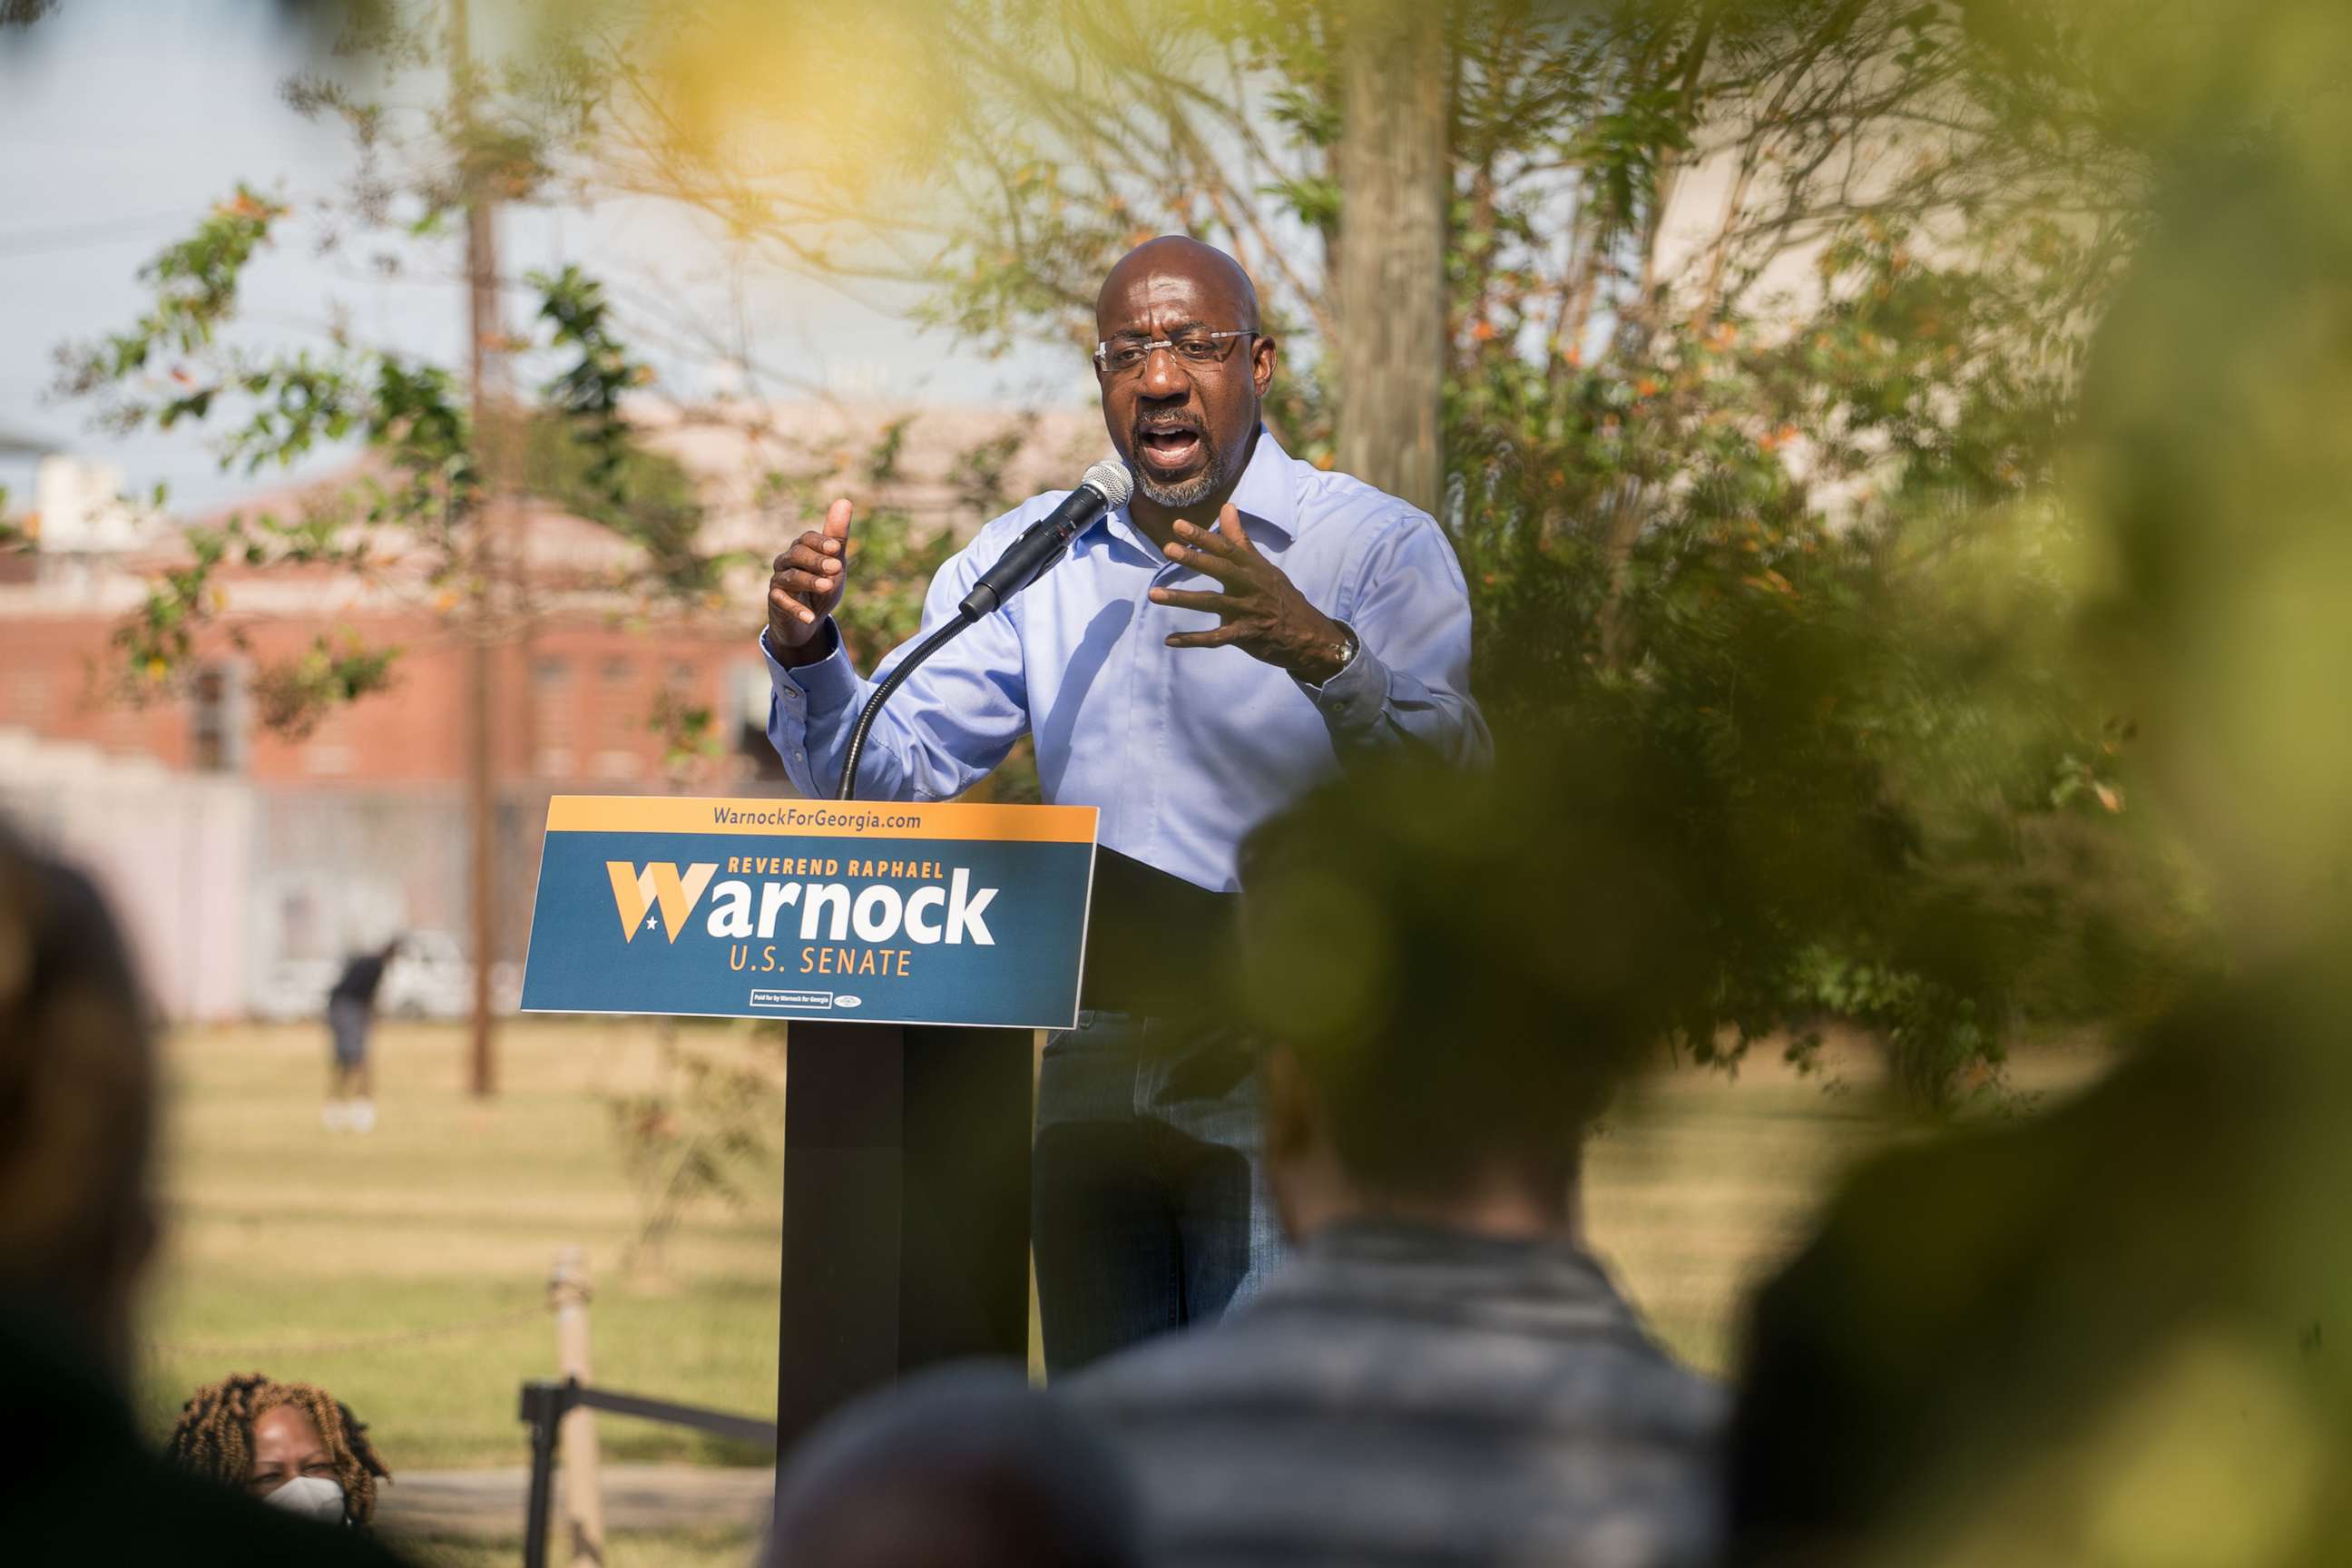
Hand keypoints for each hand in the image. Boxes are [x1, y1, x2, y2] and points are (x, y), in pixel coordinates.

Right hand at [766, 498, 852, 665]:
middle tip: (836, 567)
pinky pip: (782, 602)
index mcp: (802, 548)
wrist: (808, 618)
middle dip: (816, 560)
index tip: (835, 548)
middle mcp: (787, 561)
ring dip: (809, 581)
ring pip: (790, 577)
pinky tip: (810, 617)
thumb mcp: (834, 563)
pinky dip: (796, 609)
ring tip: (828, 587)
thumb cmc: (821, 585)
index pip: (807, 539)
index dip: (820, 542)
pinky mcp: (775, 601)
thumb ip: (837, 536)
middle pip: (797, 554)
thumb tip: (844, 500)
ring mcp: (779, 580)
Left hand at [1149, 503, 1351, 681]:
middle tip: (1168, 549)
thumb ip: (1240, 539)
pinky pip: (1214, 639)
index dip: (1203, 536)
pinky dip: (1192, 640)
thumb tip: (1227, 506)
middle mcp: (1249, 586)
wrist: (1306, 634)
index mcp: (1252, 567)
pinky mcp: (1243, 635)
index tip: (1178, 525)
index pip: (1226, 548)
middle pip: (1220, 569)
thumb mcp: (1262, 566)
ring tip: (1153, 595)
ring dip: (1182, 599)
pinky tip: (1170, 640)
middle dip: (1194, 559)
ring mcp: (1246, 611)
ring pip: (1211, 603)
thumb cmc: (1279, 596)